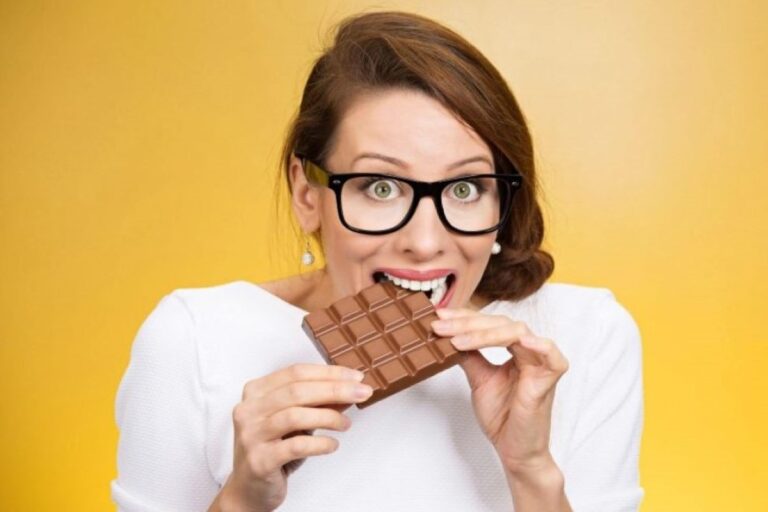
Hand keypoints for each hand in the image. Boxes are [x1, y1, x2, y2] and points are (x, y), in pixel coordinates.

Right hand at [224, 363, 372, 510]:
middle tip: (362, 393)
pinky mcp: (260, 460)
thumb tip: (350, 389)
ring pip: (295, 415)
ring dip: (329, 417)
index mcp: (256, 391)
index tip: (356, 377)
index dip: (329, 373)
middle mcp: (249, 410)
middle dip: (335, 390)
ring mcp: (251, 435)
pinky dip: (320, 443)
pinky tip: (332, 444)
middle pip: (297, 390)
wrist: (249, 488)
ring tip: (346, 424)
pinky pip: (296, 446)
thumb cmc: (273, 449)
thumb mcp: (296, 421)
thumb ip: (318, 403)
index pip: (297, 372)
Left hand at [431, 308, 568, 473]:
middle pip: (500, 323)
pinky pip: (551, 355)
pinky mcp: (549, 379)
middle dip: (467, 323)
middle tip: (441, 326)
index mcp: (515, 348)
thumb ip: (469, 355)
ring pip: (517, 332)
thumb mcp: (478, 378)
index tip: (438, 317)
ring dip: (485, 334)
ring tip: (457, 341)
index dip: (464, 317)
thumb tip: (448, 333)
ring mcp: (540, 363)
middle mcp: (529, 350)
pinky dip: (537, 345)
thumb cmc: (502, 416)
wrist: (514, 450)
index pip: (490, 323)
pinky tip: (518, 341)